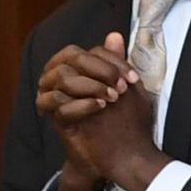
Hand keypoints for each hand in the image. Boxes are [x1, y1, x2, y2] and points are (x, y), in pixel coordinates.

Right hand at [36, 41, 131, 190]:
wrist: (121, 156)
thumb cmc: (124, 120)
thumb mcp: (127, 88)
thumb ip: (118, 62)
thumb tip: (114, 34)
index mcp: (79, 69)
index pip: (87, 51)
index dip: (111, 61)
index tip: (133, 79)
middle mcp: (63, 80)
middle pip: (69, 57)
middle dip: (98, 69)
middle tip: (121, 87)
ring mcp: (57, 99)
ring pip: (60, 78)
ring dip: (90, 84)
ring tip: (113, 98)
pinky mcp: (57, 120)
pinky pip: (57, 104)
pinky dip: (81, 103)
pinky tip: (101, 107)